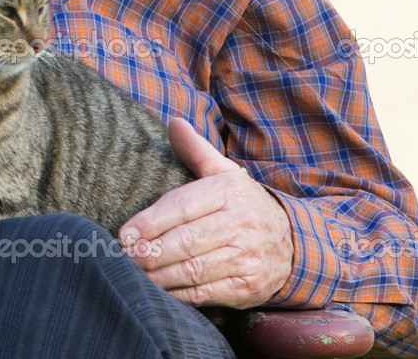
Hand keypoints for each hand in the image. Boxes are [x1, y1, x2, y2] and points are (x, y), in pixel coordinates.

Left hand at [119, 118, 293, 308]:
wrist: (293, 242)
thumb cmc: (244, 203)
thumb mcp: (224, 172)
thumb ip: (196, 150)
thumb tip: (173, 123)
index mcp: (230, 190)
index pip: (183, 206)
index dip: (151, 221)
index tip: (125, 232)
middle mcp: (241, 224)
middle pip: (186, 241)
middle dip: (151, 251)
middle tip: (125, 256)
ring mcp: (247, 258)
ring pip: (194, 270)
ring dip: (160, 275)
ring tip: (136, 273)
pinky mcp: (248, 287)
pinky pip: (206, 293)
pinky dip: (179, 294)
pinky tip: (159, 290)